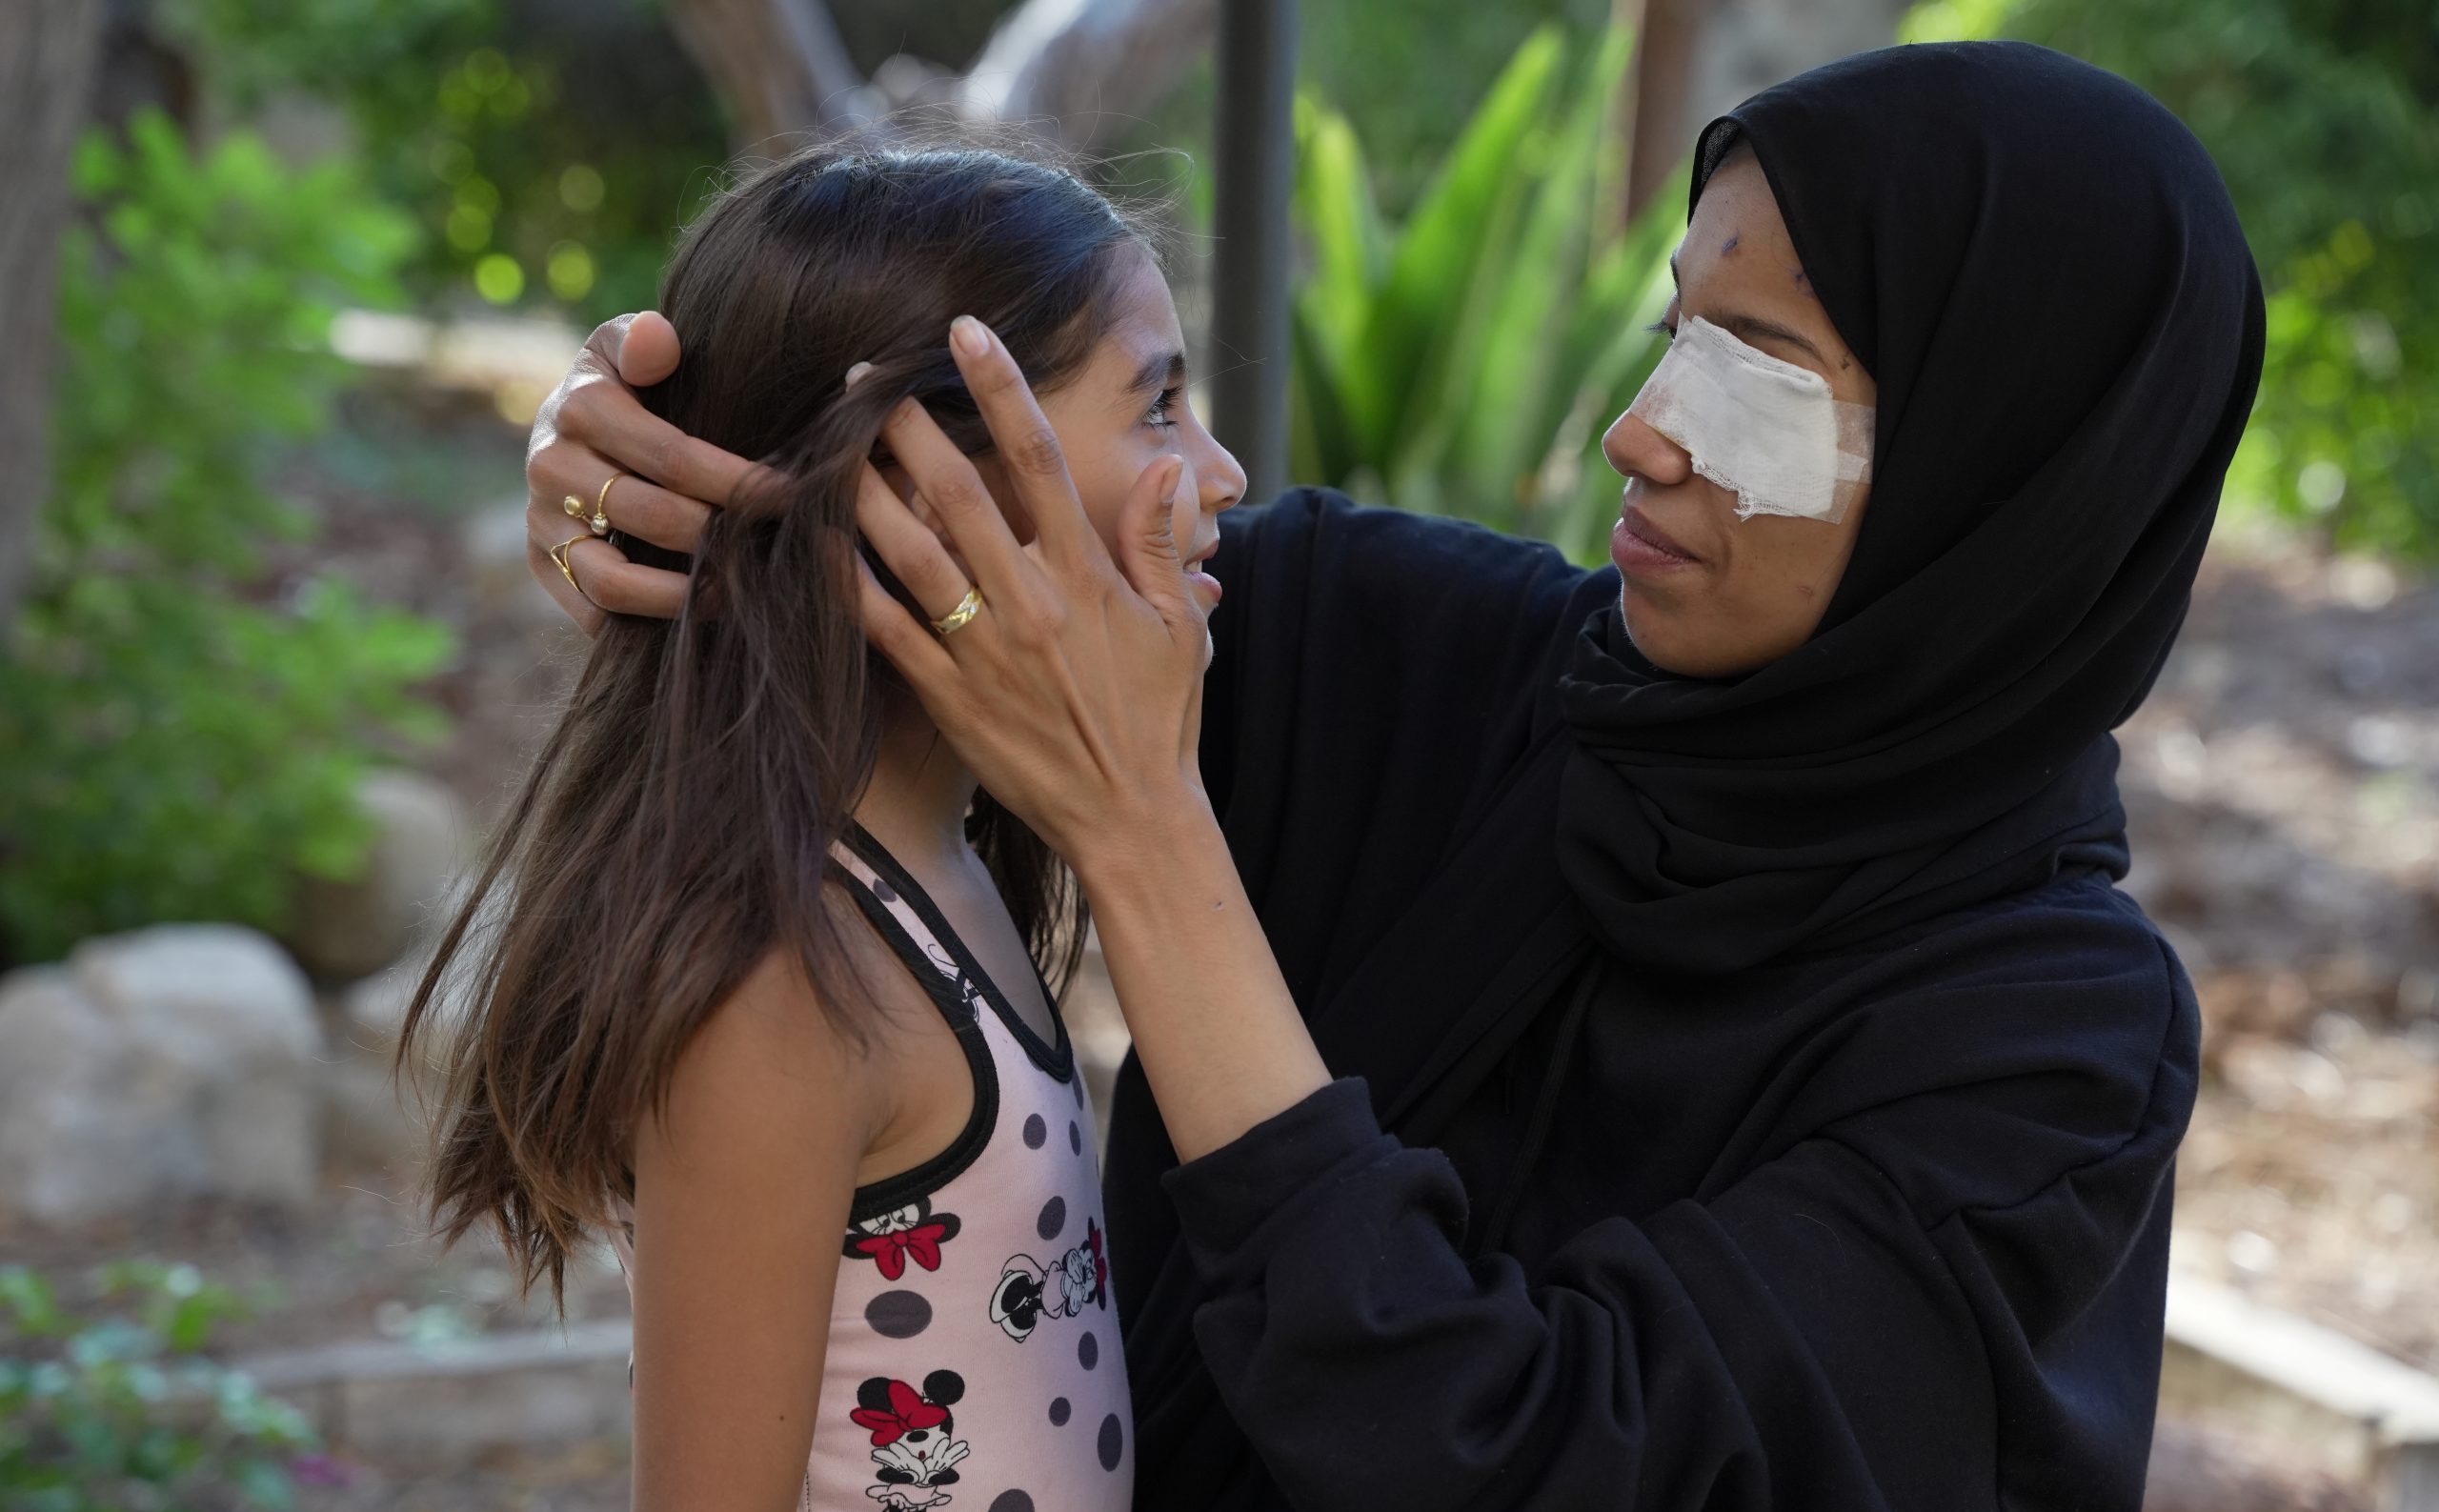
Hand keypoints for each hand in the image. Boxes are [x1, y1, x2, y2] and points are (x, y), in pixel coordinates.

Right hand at [522, 312, 757, 631]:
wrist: (563, 424)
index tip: (794, 497)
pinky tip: (698, 616)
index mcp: (581, 407)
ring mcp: (542, 521)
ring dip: (685, 595)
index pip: (674, 457)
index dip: (738, 481)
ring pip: (616, 581)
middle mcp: (551, 466)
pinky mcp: (543, 564)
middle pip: (653, 518)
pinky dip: (646, 625)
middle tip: (779, 550)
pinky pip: (593, 612)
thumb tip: (659, 338)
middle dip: (723, 537)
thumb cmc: (622, 383)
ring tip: (740, 592)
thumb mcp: (624, 345)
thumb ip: (643, 339)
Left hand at [854, 316, 1209, 868]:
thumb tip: (1169, 462)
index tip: (966, 331)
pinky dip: (845, 583)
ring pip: (907, 552)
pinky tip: (811, 543)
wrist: (1133, 821)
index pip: (1039, 459)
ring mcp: (983, 651)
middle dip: (905, 425)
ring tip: (823, 443)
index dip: (1001, 387)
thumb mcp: (1182, 626)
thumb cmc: (1162, 720)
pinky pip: (883, 629)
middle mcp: (1030, 602)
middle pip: (956, 492)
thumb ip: (1162, 541)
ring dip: (861, 491)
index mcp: (1087, 575)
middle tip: (862, 376)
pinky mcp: (948, 698)